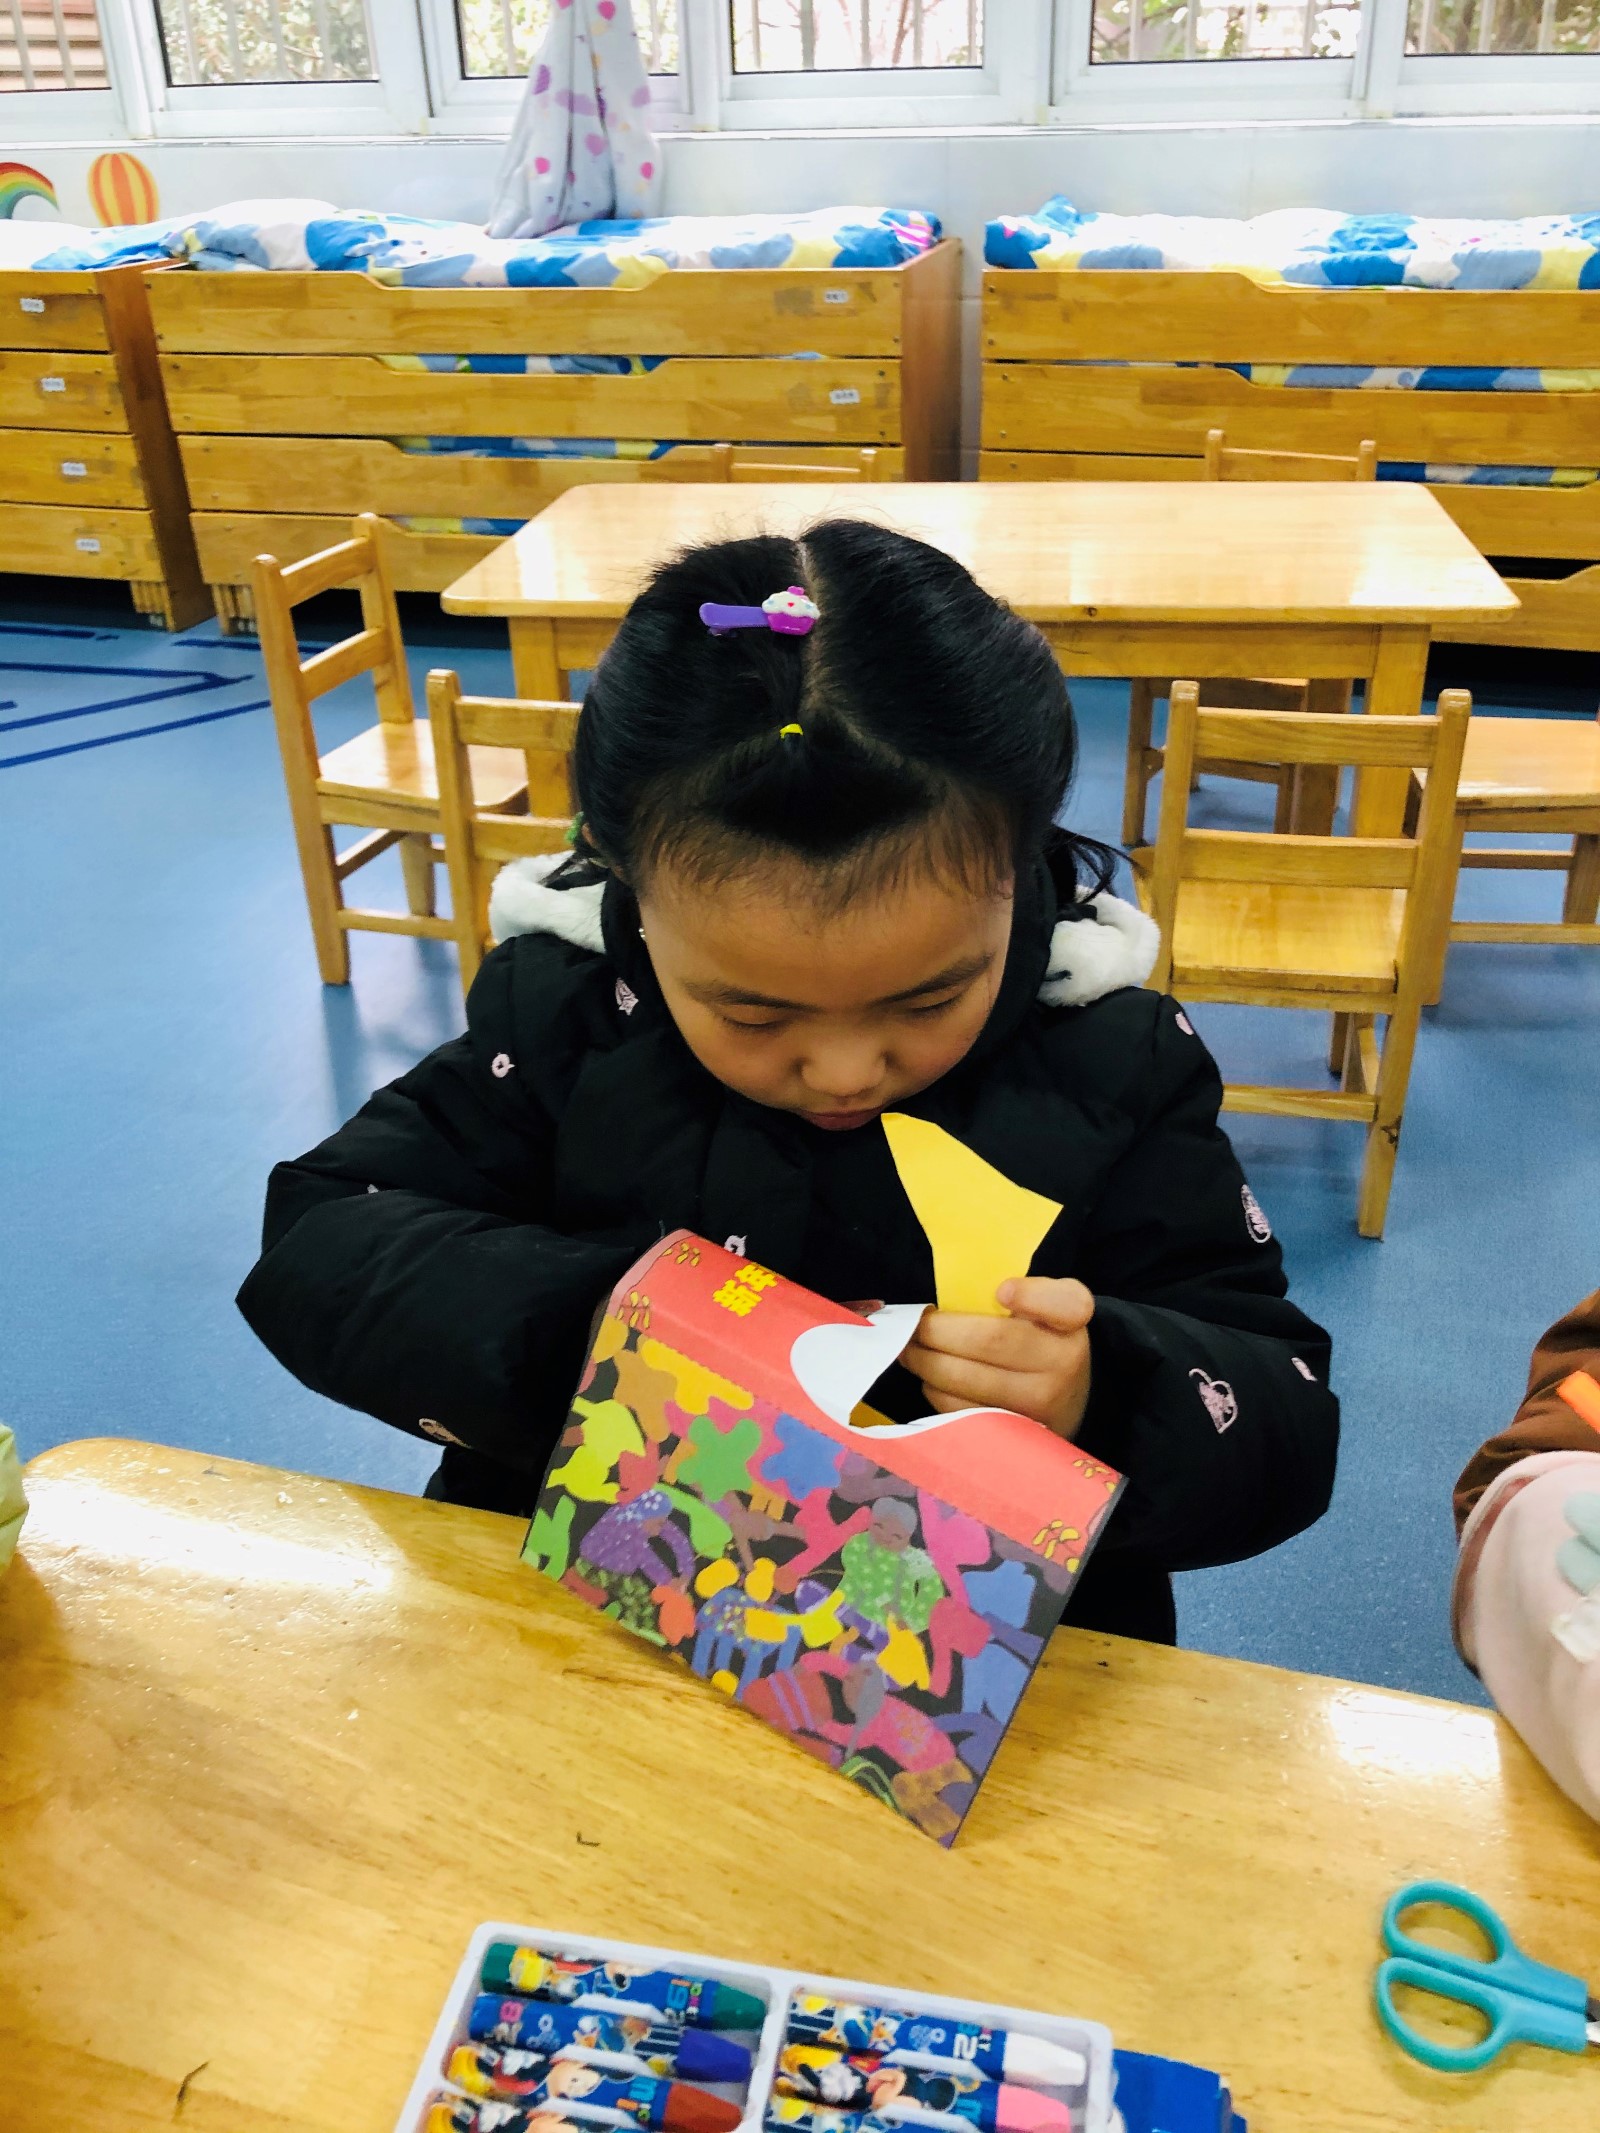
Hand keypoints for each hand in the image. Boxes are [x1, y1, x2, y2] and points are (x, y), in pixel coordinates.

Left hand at [901, 1277, 1094, 1440]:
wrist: (1070, 1399)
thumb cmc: (1043, 1339)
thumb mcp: (1046, 1305)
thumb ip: (1026, 1290)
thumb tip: (986, 1293)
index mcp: (1071, 1319)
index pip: (1066, 1304)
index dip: (1031, 1296)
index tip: (1002, 1291)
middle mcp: (1062, 1362)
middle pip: (987, 1341)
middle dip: (936, 1331)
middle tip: (911, 1324)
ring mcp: (1039, 1403)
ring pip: (965, 1379)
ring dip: (925, 1362)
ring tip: (910, 1348)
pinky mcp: (1013, 1432)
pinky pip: (958, 1409)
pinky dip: (934, 1389)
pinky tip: (930, 1375)